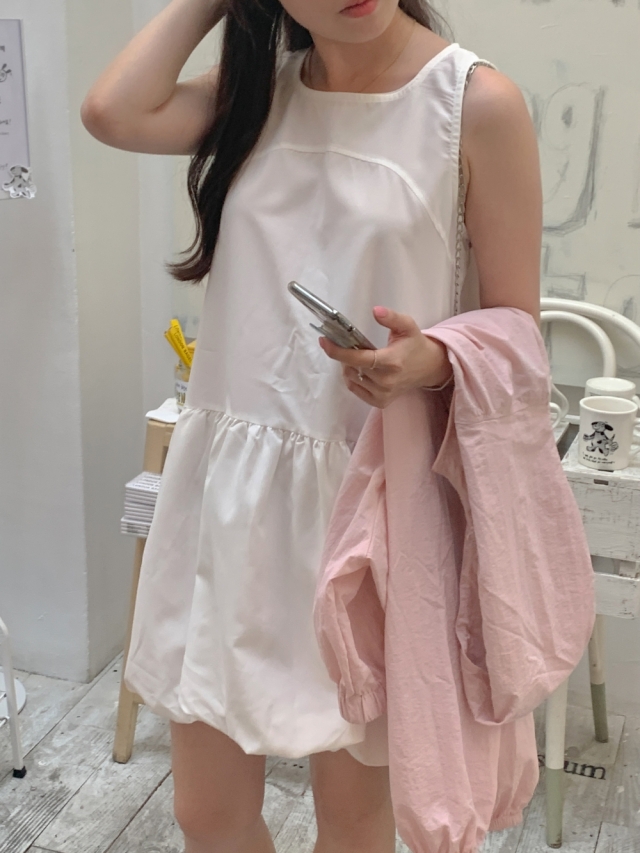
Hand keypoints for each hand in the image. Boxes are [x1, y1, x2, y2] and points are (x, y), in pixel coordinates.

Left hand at [319, 306, 452, 408]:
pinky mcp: (380, 402)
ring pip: (351, 379)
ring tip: (356, 356)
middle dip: (343, 355)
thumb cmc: (415, 345)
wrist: (429, 368)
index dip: (339, 351)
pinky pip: (355, 389)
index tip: (325, 341)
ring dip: (347, 366)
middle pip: (352, 368)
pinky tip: (359, 369)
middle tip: (346, 344)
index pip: (359, 359)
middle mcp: (387, 381)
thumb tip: (375, 311)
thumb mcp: (407, 326)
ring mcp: (383, 394)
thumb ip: (391, 317)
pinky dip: (352, 378)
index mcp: (392, 362)